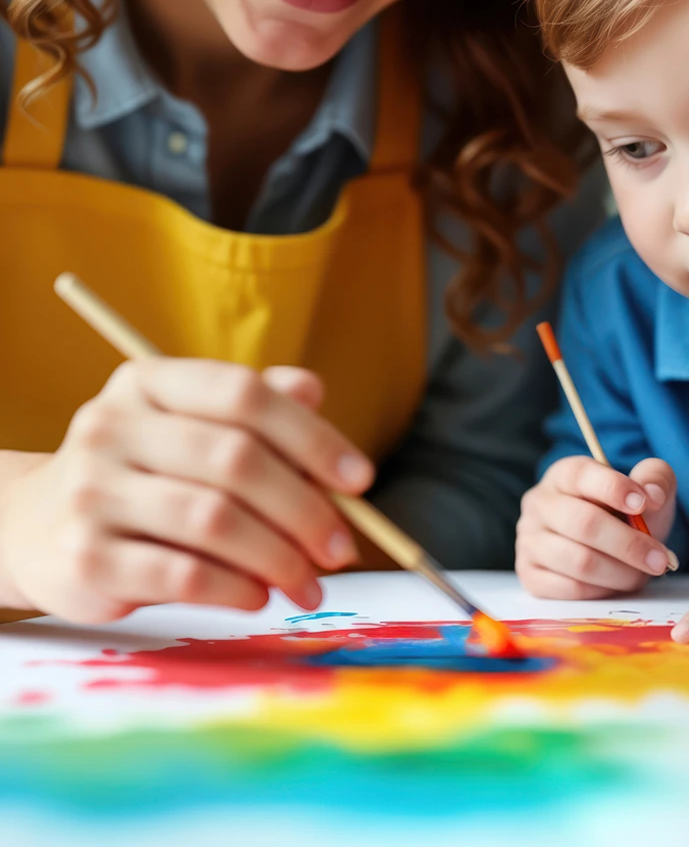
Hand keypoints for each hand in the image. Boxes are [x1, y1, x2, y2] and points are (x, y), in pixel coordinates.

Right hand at [0, 360, 373, 623]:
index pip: (244, 394)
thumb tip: (315, 390)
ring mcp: (92, 492)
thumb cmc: (146, 471)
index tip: (360, 480)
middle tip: (342, 548)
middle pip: (236, 460)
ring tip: (309, 583)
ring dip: (279, 558)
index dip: (313, 436)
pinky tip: (259, 596)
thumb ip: (258, 407)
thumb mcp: (194, 426)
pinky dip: (236, 589)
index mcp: (148, 383)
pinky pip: (182, 575)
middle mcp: (112, 427)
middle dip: (306, 510)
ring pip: (214, 521)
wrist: (38, 526)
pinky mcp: (85, 557)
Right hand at [516, 455, 676, 598]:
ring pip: (579, 561)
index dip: (614, 488)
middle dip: (629, 544)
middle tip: (661, 559)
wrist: (606, 542)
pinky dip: (603, 590)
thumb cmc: (624, 511)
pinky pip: (570, 588)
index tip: (645, 503)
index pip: (582, 475)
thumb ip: (655, 479)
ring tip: (643, 574)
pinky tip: (618, 583)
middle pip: (584, 524)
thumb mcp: (644, 488)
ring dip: (621, 572)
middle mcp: (539, 504)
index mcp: (563, 475)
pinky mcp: (531, 574)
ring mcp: (530, 540)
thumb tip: (653, 495)